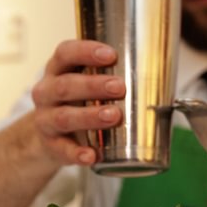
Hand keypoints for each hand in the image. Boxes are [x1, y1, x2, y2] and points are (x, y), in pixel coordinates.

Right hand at [30, 40, 125, 165]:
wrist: (50, 135)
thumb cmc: (77, 101)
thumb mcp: (84, 82)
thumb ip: (110, 74)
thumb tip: (160, 73)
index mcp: (57, 70)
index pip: (65, 53)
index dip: (86, 52)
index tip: (111, 55)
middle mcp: (47, 93)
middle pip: (65, 86)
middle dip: (93, 85)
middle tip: (120, 87)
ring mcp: (46, 120)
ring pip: (64, 117)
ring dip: (90, 116)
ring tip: (113, 116)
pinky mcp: (51, 145)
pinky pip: (63, 150)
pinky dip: (78, 153)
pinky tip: (93, 155)